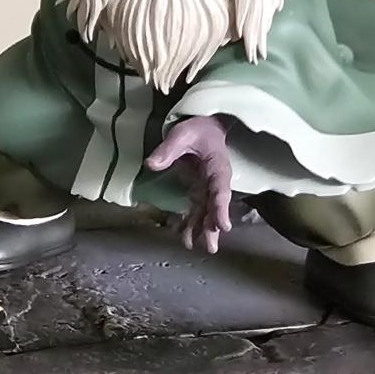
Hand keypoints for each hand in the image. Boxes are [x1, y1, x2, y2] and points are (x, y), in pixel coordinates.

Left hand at [145, 116, 233, 253]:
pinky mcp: (198, 190)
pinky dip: (189, 222)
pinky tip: (182, 235)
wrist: (205, 127)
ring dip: (200, 229)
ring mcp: (207, 188)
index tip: (223, 226)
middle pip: (215, 208)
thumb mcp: (182, 134)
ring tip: (191, 245)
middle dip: (212, 227)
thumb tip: (152, 164)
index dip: (221, 209)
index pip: (220, 191)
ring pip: (205, 212)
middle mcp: (216, 182)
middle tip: (211, 247)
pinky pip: (195, 209)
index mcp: (218, 168)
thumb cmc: (197, 129)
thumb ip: (168, 149)